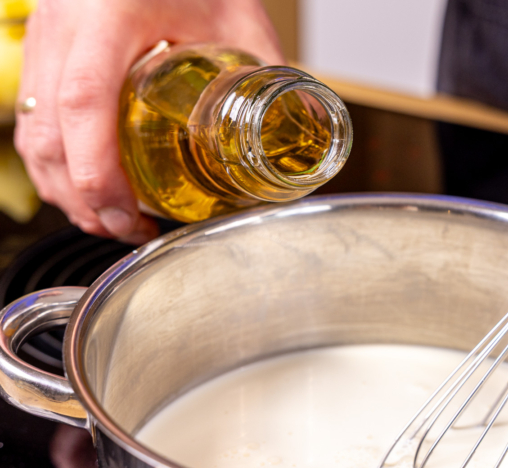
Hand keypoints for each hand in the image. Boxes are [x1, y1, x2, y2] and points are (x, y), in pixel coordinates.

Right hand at [14, 0, 284, 242]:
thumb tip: (298, 132)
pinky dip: (55, 163)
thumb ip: (265, 72)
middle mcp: (65, 23)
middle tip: (125, 230)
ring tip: (110, 220)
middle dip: (81, 196)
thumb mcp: (240, 17)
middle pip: (49, 129)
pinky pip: (34, 118)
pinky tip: (87, 187)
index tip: (124, 212)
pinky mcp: (44, 49)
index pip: (86, 99)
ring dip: (64, 188)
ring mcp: (46, 35)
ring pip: (33, 130)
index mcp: (111, 12)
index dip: (97, 169)